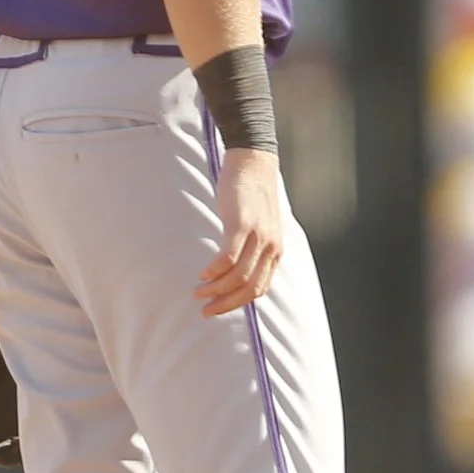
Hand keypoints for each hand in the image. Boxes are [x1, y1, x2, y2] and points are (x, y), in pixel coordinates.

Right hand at [198, 148, 283, 315]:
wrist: (254, 161)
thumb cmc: (251, 193)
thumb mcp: (258, 224)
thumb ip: (252, 245)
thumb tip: (233, 265)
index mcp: (275, 250)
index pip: (259, 288)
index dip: (238, 303)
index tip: (218, 308)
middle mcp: (270, 246)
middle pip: (249, 287)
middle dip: (226, 304)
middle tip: (205, 311)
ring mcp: (258, 235)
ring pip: (238, 275)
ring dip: (216, 289)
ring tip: (198, 293)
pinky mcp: (242, 223)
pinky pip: (229, 255)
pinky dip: (215, 270)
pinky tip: (203, 274)